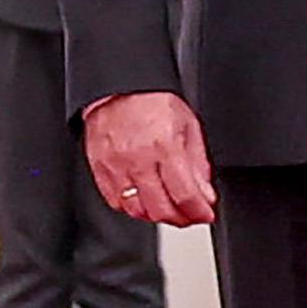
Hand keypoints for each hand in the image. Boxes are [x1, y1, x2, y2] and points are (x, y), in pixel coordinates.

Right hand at [85, 90, 217, 226]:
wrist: (119, 88)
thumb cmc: (152, 102)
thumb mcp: (188, 126)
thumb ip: (198, 163)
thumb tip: (205, 194)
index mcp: (164, 146)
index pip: (184, 194)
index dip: (199, 212)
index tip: (205, 214)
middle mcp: (138, 159)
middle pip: (161, 209)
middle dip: (181, 219)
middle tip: (190, 216)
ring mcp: (116, 167)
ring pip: (138, 211)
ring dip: (157, 216)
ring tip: (168, 208)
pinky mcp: (100, 170)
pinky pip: (116, 202)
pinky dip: (133, 208)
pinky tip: (144, 200)